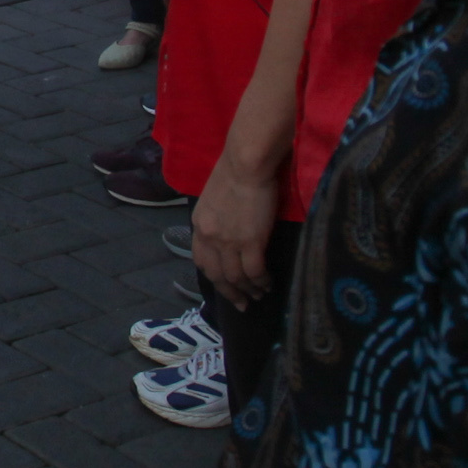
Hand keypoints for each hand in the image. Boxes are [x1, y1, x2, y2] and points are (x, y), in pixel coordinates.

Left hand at [191, 159, 277, 297]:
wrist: (246, 163)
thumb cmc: (233, 172)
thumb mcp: (213, 199)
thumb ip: (215, 219)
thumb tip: (226, 233)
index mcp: (199, 226)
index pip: (201, 261)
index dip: (213, 278)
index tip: (224, 287)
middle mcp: (210, 237)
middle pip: (217, 275)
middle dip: (230, 293)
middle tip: (241, 304)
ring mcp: (229, 241)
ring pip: (236, 277)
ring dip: (248, 290)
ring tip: (259, 295)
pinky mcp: (251, 241)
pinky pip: (255, 271)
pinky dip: (261, 282)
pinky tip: (268, 284)